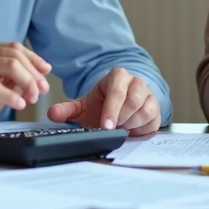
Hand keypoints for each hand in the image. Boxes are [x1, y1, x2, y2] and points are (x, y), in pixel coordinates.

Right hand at [0, 42, 50, 142]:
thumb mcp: (0, 83)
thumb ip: (16, 76)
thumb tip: (42, 71)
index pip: (15, 48)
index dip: (34, 60)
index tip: (46, 73)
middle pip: (15, 57)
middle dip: (33, 75)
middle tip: (40, 91)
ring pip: (9, 67)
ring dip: (27, 83)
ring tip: (31, 99)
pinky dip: (13, 96)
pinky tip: (20, 104)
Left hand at [46, 68, 160, 135]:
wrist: (119, 108)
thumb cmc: (102, 105)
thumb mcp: (84, 106)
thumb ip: (67, 109)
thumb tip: (52, 114)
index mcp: (118, 77)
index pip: (117, 91)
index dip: (111, 110)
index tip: (105, 126)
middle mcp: (136, 83)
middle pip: (133, 101)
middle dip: (121, 118)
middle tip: (111, 131)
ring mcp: (148, 95)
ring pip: (145, 111)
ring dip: (131, 124)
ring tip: (119, 130)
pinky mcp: (156, 109)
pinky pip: (153, 121)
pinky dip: (141, 130)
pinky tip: (130, 132)